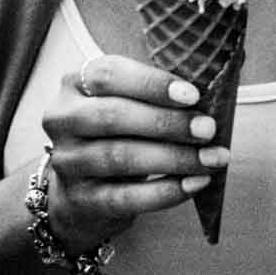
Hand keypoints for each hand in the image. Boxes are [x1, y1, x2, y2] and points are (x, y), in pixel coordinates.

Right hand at [35, 54, 224, 254]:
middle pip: (112, 116)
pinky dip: (165, 191)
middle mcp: (62, 119)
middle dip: (166, 123)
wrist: (80, 192)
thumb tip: (207, 95)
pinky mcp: (81, 200)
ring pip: (121, 157)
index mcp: (74, 84)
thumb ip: (155, 95)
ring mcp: (68, 161)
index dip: (151, 83)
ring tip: (212, 159)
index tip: (193, 95)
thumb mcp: (125, 104)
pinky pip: (126, 197)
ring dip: (174, 158)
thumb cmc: (115, 135)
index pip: (108, 75)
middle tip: (208, 129)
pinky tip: (195, 184)